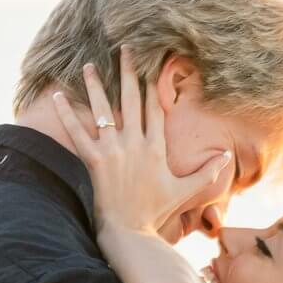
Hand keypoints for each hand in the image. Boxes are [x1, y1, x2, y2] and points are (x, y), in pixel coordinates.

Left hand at [50, 48, 232, 237]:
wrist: (130, 233)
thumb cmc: (155, 212)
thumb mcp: (185, 191)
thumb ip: (207, 172)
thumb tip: (226, 155)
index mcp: (156, 148)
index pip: (154, 107)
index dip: (153, 83)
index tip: (151, 63)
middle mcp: (135, 144)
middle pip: (131, 99)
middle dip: (128, 72)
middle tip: (123, 49)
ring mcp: (113, 151)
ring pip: (103, 110)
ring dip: (95, 85)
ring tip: (88, 65)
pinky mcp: (94, 161)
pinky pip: (77, 132)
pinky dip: (66, 114)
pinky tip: (56, 97)